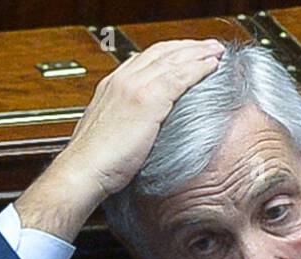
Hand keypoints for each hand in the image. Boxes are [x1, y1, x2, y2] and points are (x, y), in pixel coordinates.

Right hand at [14, 38, 225, 241]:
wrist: (84, 169)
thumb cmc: (95, 161)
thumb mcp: (109, 132)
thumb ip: (126, 120)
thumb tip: (141, 126)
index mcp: (112, 86)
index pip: (145, 59)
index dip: (169, 53)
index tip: (185, 53)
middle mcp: (122, 80)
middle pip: (161, 52)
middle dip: (187, 47)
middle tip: (207, 47)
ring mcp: (135, 87)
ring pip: (173, 60)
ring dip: (198, 53)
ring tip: (215, 52)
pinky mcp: (148, 100)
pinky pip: (180, 77)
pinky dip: (198, 68)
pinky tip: (211, 67)